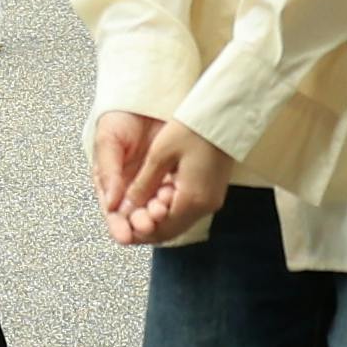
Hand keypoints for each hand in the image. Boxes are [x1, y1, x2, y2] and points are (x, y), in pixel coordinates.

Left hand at [95, 109, 236, 250]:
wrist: (225, 113)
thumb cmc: (194, 127)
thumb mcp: (160, 154)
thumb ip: (142, 185)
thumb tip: (126, 207)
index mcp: (193, 199)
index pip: (161, 230)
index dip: (138, 232)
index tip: (120, 227)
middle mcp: (205, 205)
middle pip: (170, 230)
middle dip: (146, 228)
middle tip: (125, 221)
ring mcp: (211, 199)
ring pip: (178, 221)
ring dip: (157, 219)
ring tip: (136, 209)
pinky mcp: (212, 191)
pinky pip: (187, 210)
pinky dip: (169, 210)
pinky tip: (154, 199)